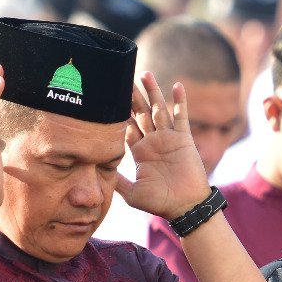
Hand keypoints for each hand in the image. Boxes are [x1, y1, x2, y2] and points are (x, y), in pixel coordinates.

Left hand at [119, 71, 209, 219]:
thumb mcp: (132, 193)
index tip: (109, 96)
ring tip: (145, 74)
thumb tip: (96, 174)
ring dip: (153, 92)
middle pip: (140, 112)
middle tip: (122, 76)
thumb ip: (117, 181)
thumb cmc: (160, 202)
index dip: (118, 112)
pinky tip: (176, 85)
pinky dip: (179, 101)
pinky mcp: (183, 139)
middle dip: (132, 95)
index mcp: (139, 151)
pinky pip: (181, 117)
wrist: (185, 207)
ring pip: (158, 109)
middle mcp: (152, 140)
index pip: (126, 126)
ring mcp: (168, 138)